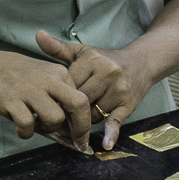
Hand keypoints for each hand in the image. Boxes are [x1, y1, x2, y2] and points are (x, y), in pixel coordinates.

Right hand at [0, 50, 93, 147]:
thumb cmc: (20, 77)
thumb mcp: (45, 77)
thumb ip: (60, 97)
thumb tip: (73, 128)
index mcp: (60, 73)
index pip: (82, 100)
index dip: (84, 122)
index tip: (80, 137)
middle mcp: (49, 79)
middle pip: (78, 105)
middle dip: (80, 128)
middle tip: (75, 142)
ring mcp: (30, 89)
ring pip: (55, 118)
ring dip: (48, 129)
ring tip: (37, 125)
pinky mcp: (11, 100)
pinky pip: (28, 125)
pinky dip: (26, 133)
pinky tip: (22, 129)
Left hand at [37, 31, 153, 150]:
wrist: (141, 63)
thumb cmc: (106, 60)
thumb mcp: (83, 52)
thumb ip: (58, 48)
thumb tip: (37, 35)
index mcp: (93, 60)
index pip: (68, 84)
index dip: (58, 97)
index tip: (50, 104)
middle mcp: (108, 74)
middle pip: (80, 101)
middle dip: (68, 112)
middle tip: (57, 122)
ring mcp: (119, 90)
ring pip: (93, 114)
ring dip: (83, 122)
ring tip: (73, 126)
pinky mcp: (129, 104)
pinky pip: (116, 120)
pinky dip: (110, 133)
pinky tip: (105, 144)